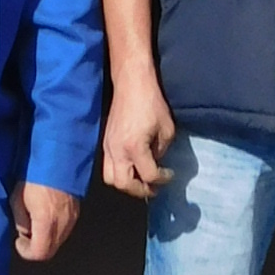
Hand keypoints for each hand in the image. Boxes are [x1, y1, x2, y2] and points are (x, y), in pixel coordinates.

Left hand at [10, 180, 80, 262]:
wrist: (58, 155)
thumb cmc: (36, 173)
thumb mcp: (17, 198)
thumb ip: (20, 220)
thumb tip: (24, 230)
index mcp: (47, 222)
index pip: (40, 253)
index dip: (26, 252)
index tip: (19, 242)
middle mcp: (63, 223)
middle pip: (51, 249)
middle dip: (36, 245)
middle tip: (25, 233)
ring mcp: (73, 216)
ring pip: (59, 239)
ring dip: (46, 236)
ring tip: (34, 221)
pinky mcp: (77, 208)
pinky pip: (66, 227)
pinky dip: (55, 227)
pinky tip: (46, 213)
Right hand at [101, 67, 175, 197]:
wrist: (131, 83)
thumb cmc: (152, 103)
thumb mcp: (167, 129)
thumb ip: (161, 150)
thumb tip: (156, 161)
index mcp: (135, 147)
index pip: (148, 175)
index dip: (162, 179)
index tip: (170, 175)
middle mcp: (117, 150)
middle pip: (124, 184)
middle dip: (140, 190)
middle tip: (153, 188)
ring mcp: (108, 147)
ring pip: (111, 178)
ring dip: (126, 184)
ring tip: (141, 180)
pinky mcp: (105, 142)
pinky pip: (107, 166)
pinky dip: (119, 173)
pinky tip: (132, 167)